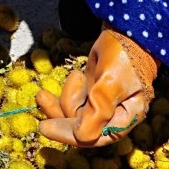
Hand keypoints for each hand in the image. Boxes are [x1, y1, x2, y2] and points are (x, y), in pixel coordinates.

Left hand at [36, 28, 156, 147]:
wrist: (127, 31)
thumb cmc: (123, 57)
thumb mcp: (110, 83)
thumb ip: (97, 111)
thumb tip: (81, 137)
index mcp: (124, 120)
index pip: (94, 137)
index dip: (70, 135)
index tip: (45, 127)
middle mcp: (113, 118)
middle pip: (81, 128)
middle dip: (60, 114)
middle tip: (41, 98)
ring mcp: (101, 106)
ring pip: (74, 115)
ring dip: (63, 99)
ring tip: (67, 79)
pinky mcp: (92, 94)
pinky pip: (74, 102)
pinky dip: (66, 93)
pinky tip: (71, 78)